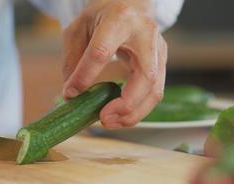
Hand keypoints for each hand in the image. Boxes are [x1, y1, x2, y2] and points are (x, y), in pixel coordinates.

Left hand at [61, 0, 166, 128]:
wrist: (131, 4)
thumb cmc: (103, 16)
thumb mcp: (79, 28)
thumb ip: (73, 59)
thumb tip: (72, 93)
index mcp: (119, 19)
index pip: (101, 52)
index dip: (85, 76)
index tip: (71, 93)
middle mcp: (145, 34)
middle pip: (145, 76)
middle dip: (126, 104)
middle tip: (103, 118)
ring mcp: (159, 49)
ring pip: (155, 90)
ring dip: (134, 113)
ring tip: (110, 122)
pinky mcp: (162, 62)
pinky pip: (155, 92)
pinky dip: (139, 109)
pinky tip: (121, 115)